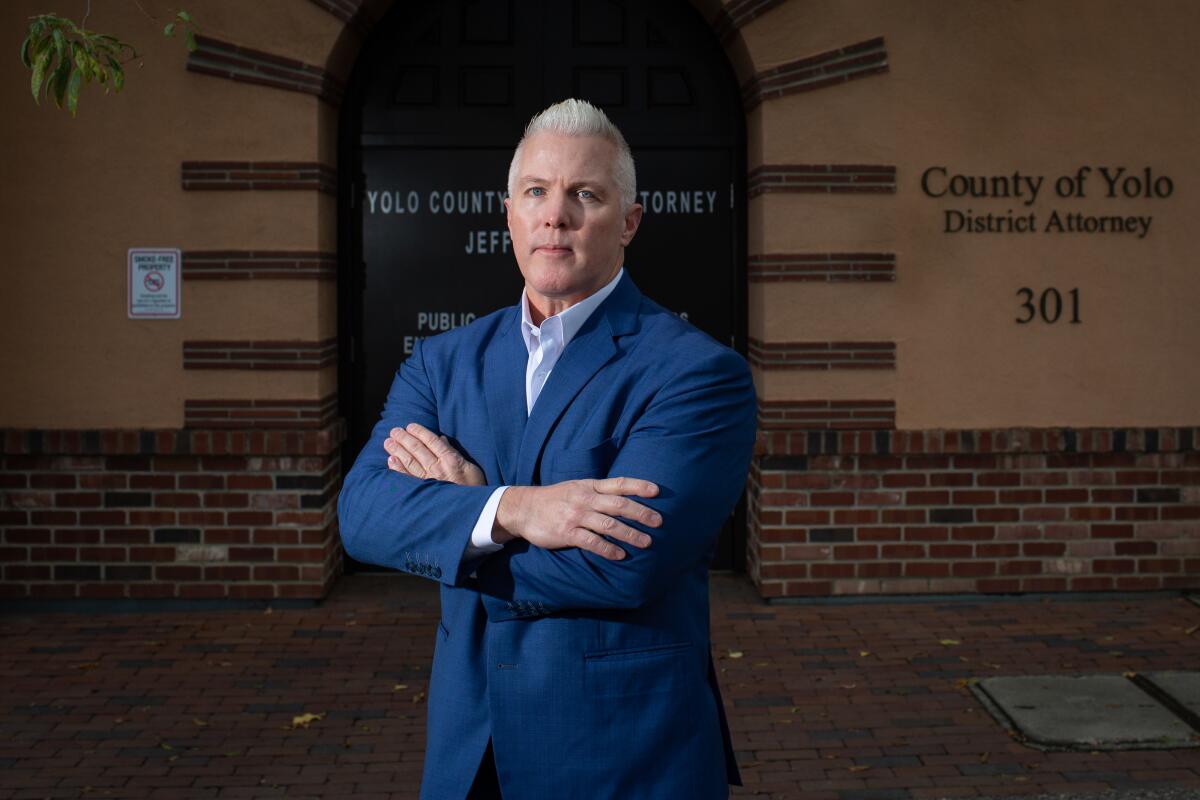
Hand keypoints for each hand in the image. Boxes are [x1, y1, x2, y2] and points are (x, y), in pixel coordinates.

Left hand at [384, 423, 485, 486]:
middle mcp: (438, 468)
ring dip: (398, 450)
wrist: (473, 509)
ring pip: (410, 461)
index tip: (410, 426)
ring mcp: (429, 480)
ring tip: (388, 442)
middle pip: (417, 449)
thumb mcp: (470, 467)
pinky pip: (407, 478)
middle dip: (404, 438)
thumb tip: (441, 440)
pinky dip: (398, 468)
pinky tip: (391, 460)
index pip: (431, 441)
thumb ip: (454, 453)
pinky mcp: (423, 492)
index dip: (419, 432)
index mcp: (451, 459)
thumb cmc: (474, 488)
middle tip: (394, 431)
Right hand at [494, 477, 661, 560]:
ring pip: (608, 524)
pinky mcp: (566, 533)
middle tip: (659, 522)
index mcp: (589, 486)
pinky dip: (607, 549)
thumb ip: (598, 491)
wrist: (523, 508)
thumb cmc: (555, 499)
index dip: (639, 486)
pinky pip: (591, 542)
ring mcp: (576, 516)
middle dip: (641, 513)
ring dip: (630, 533)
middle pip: (619, 504)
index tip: (657, 491)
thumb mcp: (576, 487)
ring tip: (646, 542)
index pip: (619, 483)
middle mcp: (585, 499)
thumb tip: (624, 497)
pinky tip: (620, 555)